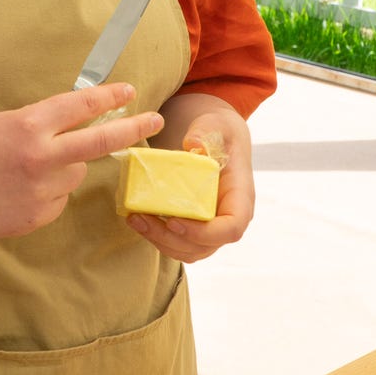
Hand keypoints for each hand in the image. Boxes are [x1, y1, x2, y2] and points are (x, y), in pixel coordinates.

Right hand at [0, 82, 163, 239]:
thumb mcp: (1, 123)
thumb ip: (40, 124)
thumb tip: (76, 125)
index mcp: (29, 125)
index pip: (82, 106)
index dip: (109, 97)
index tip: (129, 92)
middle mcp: (41, 157)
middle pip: (100, 142)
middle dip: (133, 129)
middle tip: (155, 120)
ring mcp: (41, 191)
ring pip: (74, 174)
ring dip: (62, 169)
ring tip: (21, 171)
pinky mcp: (37, 217)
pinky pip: (57, 200)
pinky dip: (45, 194)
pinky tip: (14, 192)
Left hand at [126, 96, 255, 263]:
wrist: (215, 138)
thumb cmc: (219, 132)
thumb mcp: (215, 125)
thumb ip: (205, 133)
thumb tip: (193, 145)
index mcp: (240, 197)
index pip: (231, 228)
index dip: (204, 233)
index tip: (174, 221)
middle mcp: (228, 217)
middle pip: (204, 245)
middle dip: (170, 238)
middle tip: (141, 219)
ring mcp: (211, 226)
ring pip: (188, 250)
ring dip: (159, 241)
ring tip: (135, 219)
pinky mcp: (194, 226)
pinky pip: (177, 243)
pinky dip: (157, 237)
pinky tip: (138, 219)